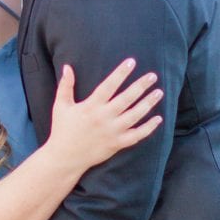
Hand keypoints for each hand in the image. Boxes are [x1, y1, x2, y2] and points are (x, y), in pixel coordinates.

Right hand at [47, 58, 163, 172]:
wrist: (65, 158)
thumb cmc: (62, 130)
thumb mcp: (61, 106)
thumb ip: (66, 86)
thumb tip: (67, 66)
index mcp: (91, 106)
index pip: (109, 86)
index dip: (120, 73)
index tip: (132, 62)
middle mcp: (103, 118)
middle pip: (126, 99)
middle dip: (140, 86)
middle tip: (153, 76)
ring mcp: (112, 132)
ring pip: (135, 115)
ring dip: (148, 103)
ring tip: (159, 92)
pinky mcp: (117, 144)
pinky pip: (136, 135)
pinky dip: (148, 128)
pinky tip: (158, 119)